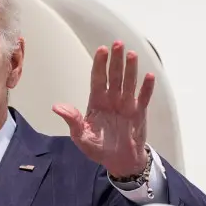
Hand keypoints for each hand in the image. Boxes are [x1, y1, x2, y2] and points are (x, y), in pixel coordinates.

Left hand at [52, 41, 154, 176]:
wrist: (119, 161)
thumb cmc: (98, 148)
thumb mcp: (81, 136)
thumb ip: (72, 120)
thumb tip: (57, 107)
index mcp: (97, 102)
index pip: (98, 79)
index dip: (99, 64)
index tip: (101, 50)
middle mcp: (112, 99)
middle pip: (114, 76)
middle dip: (115, 60)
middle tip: (117, 44)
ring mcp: (126, 105)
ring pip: (129, 83)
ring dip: (131, 69)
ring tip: (132, 54)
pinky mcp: (139, 113)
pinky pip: (143, 98)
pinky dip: (146, 88)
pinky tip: (148, 76)